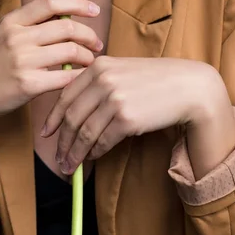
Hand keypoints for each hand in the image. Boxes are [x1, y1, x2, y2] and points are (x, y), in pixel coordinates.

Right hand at [0, 0, 102, 131]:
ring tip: (89, 61)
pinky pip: (65, 77)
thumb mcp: (2, 34)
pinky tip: (79, 77)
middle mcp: (17, 37)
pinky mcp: (28, 84)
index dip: (77, 4)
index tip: (94, 10)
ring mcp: (23, 61)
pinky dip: (78, 76)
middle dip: (89, 35)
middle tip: (97, 44)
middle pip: (67, 28)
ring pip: (71, 52)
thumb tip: (65, 13)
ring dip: (87, 57)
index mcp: (12, 21)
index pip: (51, 3)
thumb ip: (29, 23)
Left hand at [41, 55, 227, 174]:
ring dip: (74, 154)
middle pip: (71, 116)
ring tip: (69, 167)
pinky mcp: (126, 119)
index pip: (65, 95)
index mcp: (98, 67)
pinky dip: (93, 153)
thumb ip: (98, 82)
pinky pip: (102, 141)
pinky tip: (91, 159)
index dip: (53, 118)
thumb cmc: (155, 80)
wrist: (188, 87)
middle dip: (61, 141)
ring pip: (83, 133)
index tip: (46, 132)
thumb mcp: (122, 70)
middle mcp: (103, 81)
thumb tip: (74, 109)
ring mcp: (114, 99)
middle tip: (57, 157)